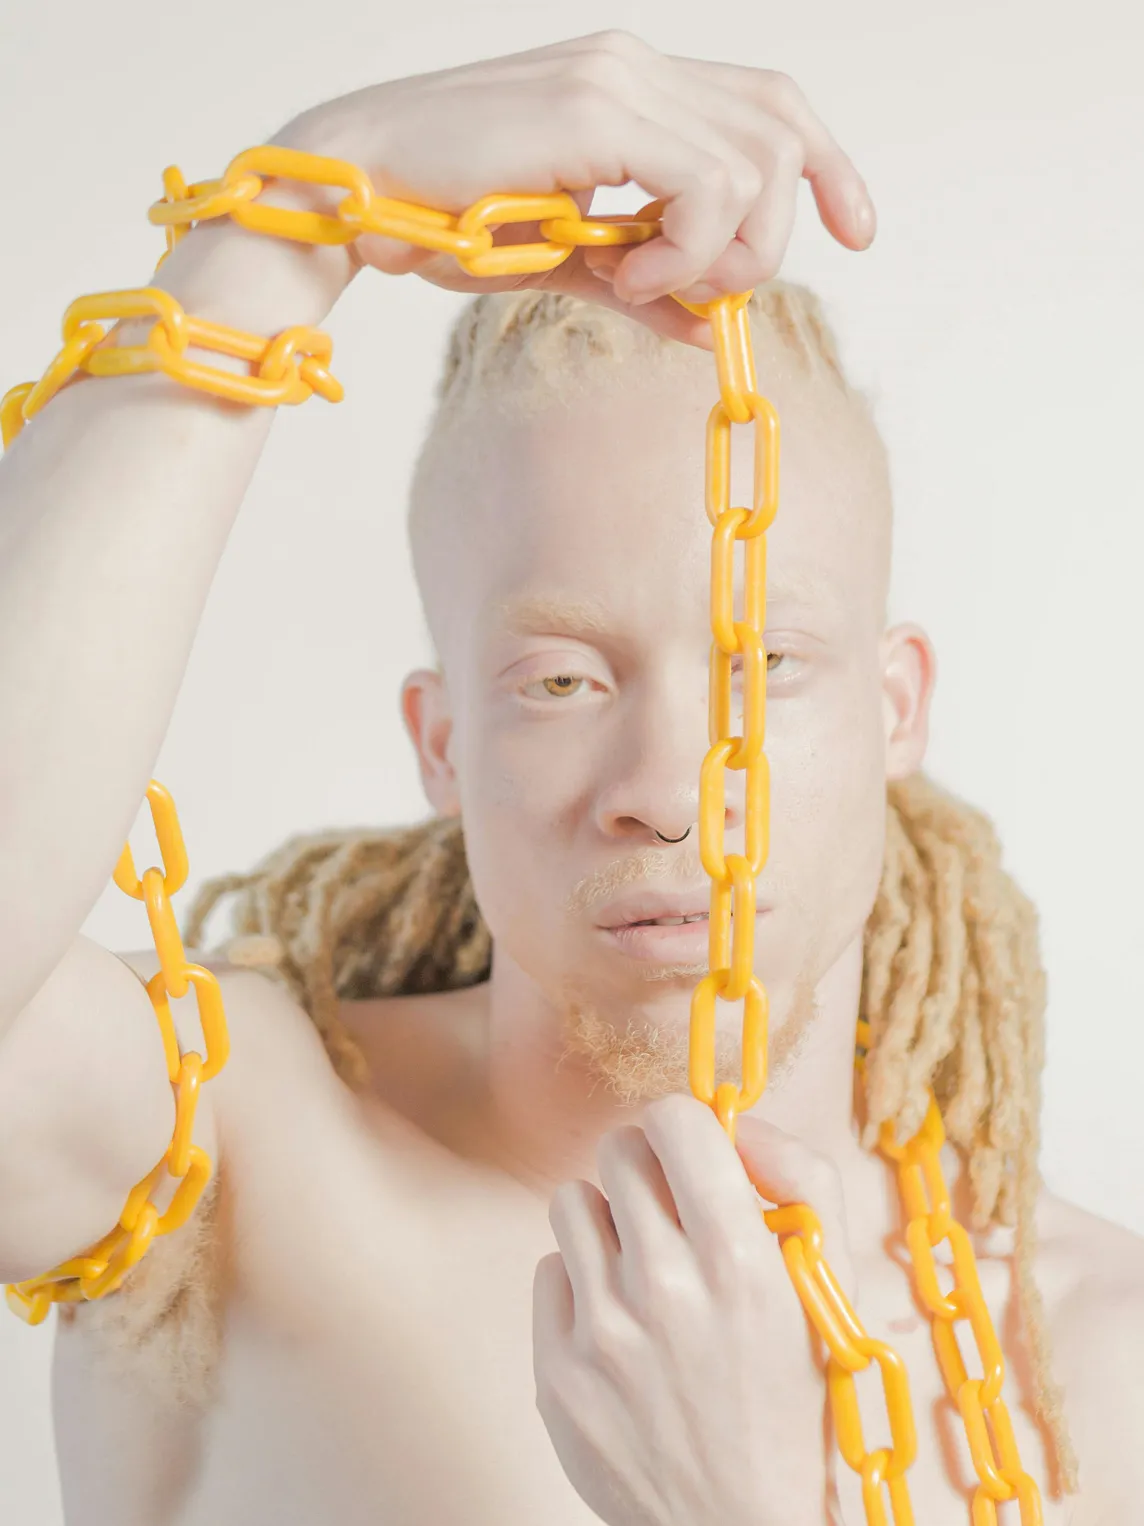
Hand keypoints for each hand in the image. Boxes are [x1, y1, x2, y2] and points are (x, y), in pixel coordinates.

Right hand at [276, 30, 875, 349]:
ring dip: (721, 250)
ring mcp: (618, 78)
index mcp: (633, 82)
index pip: (772, 102)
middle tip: (708, 293)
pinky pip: (705, 186)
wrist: (355, 199)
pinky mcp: (596, 111)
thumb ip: (646, 285)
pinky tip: (627, 276)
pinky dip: (687, 249)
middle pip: (782, 130)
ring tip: (642, 284)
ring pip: (756, 164)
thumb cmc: (443, 221)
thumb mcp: (568, 260)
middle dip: (778, 232)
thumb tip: (708, 329)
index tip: (856, 232)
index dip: (830, 164)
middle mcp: (636, 64)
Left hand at [533, 1093, 855, 1525]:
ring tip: (643, 1271)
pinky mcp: (556, 1372)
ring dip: (608, 1224)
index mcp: (739, 1263)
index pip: (674, 1120)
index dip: (685, 1127)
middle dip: (648, 1171)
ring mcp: (601, 1334)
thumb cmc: (796, 1401)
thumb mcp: (830, 1287)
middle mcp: (663, 1290)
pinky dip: (581, 1288)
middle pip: (618, 1151)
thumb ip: (801, 1179)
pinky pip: (548, 1270)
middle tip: (670, 1215)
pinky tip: (621, 1326)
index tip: (693, 1154)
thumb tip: (738, 1121)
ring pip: (572, 1201)